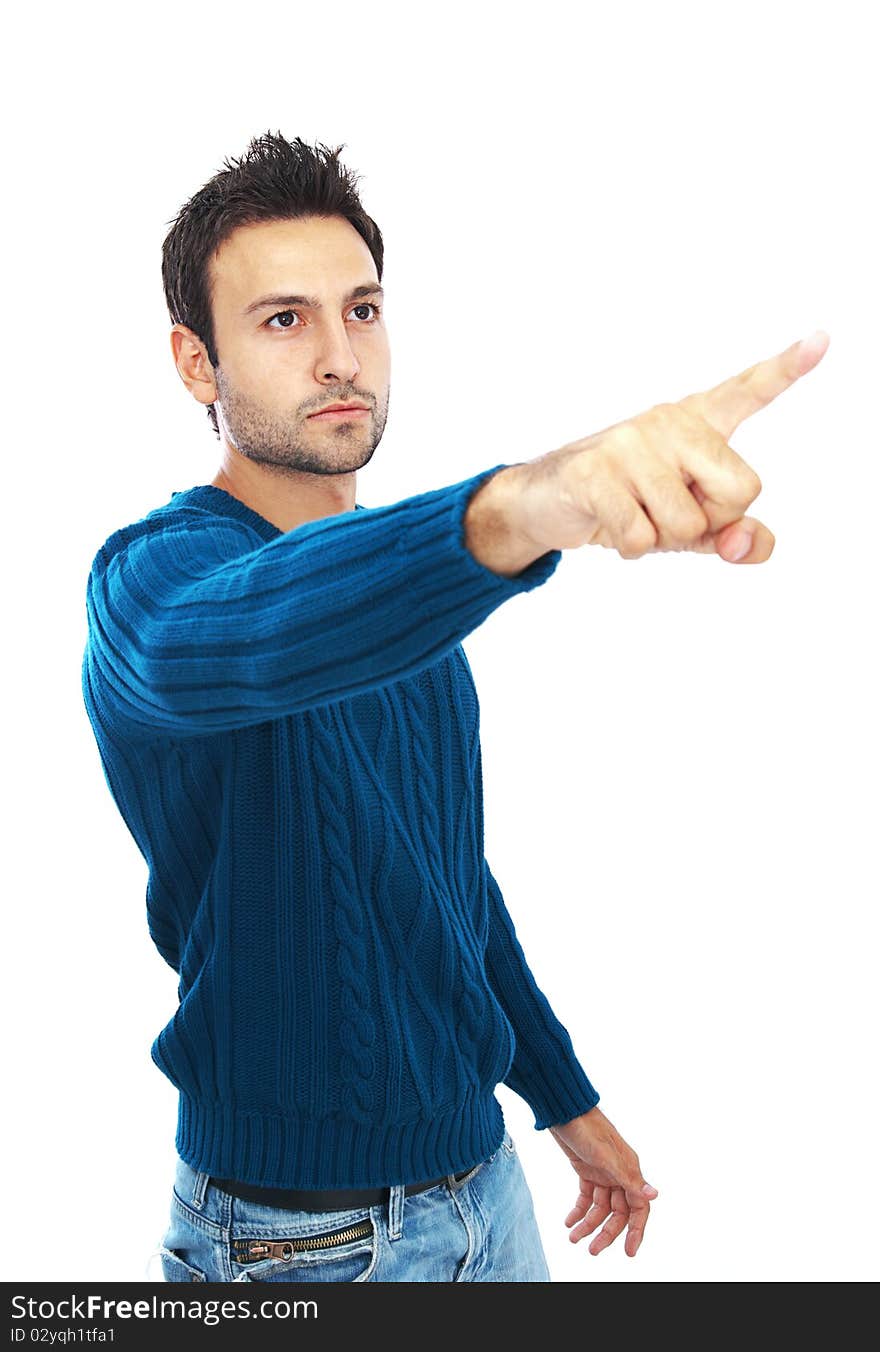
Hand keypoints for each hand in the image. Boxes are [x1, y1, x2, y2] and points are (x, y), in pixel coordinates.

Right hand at [516, 329, 829, 563]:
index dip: (787, 368)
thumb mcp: (688, 524)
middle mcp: (669, 421)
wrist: (547, 503)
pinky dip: (632, 547)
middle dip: (711, 521)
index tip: (822, 339)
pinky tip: (611, 525)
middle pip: (742, 490)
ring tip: (635, 515)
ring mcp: (631, 442)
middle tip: (670, 511)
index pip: (748, 392)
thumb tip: (747, 544)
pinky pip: (642, 535)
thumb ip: (732, 536)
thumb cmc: (627, 505)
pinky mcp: (596, 471)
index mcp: (697, 423)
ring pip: (686, 521)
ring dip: (663, 539)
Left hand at [550, 1107, 657, 1257]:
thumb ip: (628, 1178)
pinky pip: (586, 1197)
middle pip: (618, 1212)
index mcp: (629, 1169)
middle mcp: (619, 1173)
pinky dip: (578, 1210)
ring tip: (573, 1237)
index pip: (639, 1207)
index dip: (636, 1230)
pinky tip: (569, 1221)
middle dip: (605, 1232)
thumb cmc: (586, 1127)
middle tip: (592, 1250)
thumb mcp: (605, 1156)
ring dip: (588, 1224)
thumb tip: (654, 1195)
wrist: (563, 1109)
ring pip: (600, 1207)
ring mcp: (603, 1172)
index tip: (629, 1252)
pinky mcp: (586, 1170)